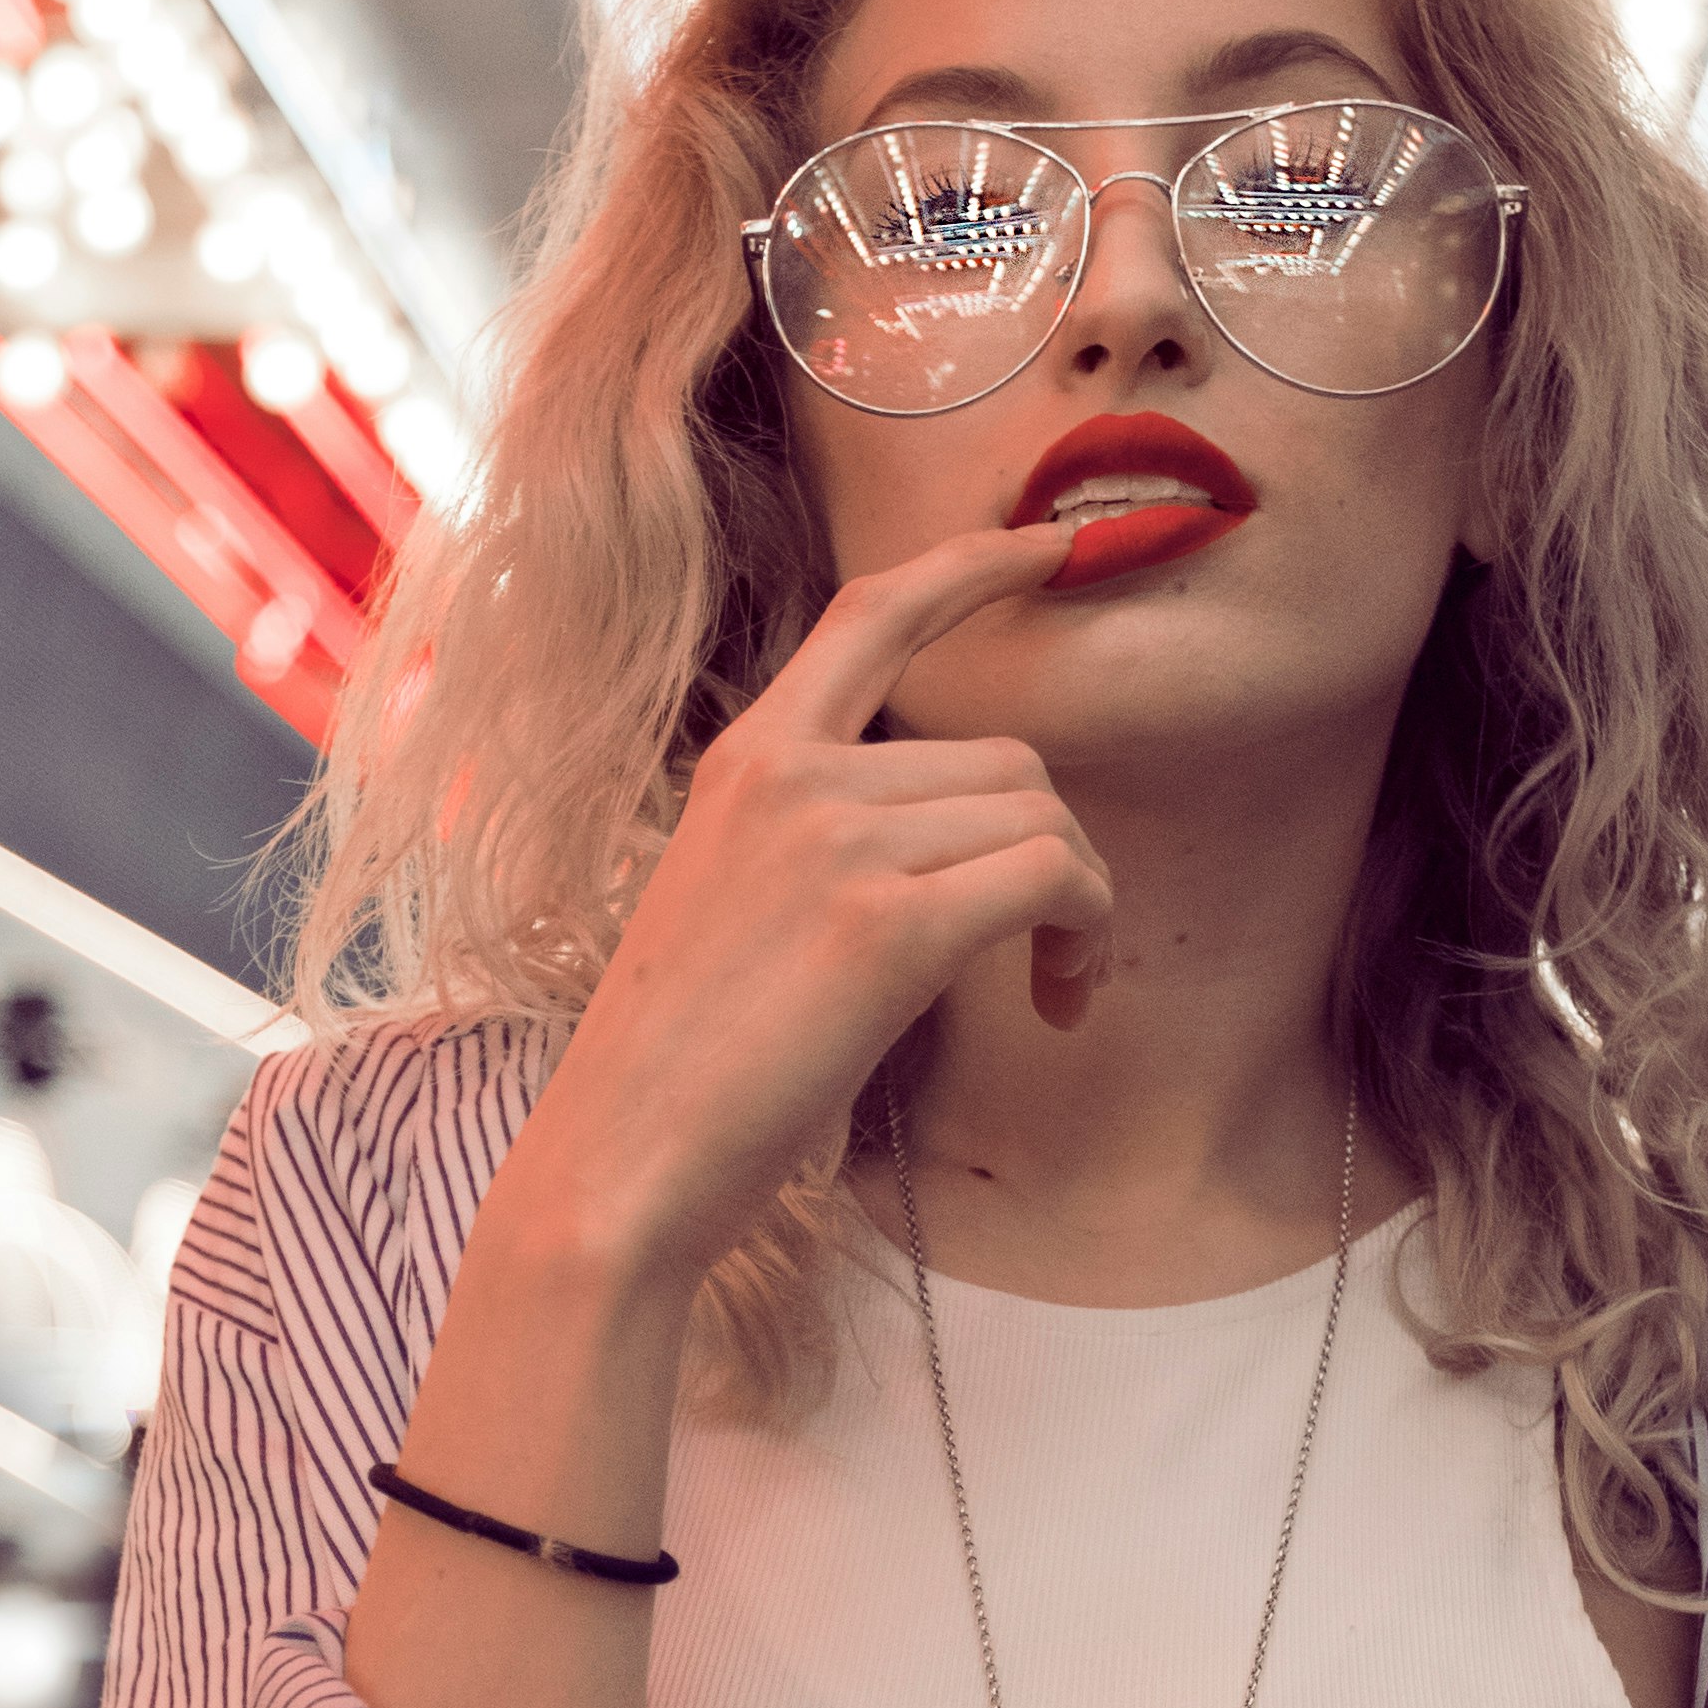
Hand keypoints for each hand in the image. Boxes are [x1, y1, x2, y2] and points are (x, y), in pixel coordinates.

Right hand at [518, 516, 1112, 1295]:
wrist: (620, 1162)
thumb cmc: (681, 1069)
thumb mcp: (733, 908)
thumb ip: (818, 846)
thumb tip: (948, 852)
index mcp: (748, 762)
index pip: (873, 615)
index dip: (974, 566)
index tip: (1055, 545)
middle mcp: (792, 776)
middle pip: (1006, 758)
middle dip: (1059, 851)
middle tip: (1056, 955)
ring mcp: (836, 841)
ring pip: (1043, 819)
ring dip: (1084, 905)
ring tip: (1053, 990)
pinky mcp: (886, 924)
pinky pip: (1052, 878)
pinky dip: (1087, 934)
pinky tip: (1061, 1001)